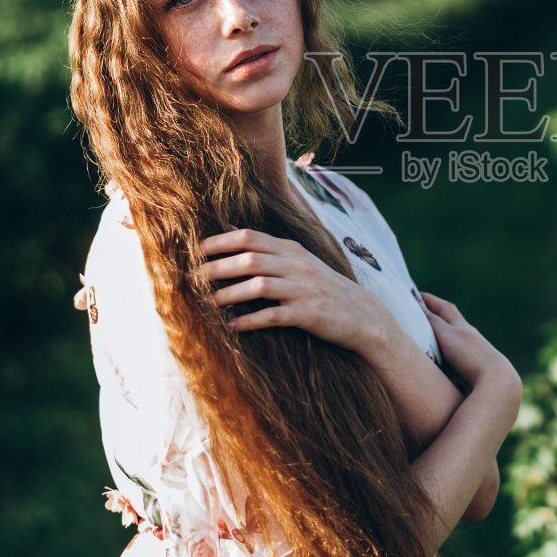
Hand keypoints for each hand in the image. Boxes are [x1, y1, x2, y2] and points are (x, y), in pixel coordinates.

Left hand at [194, 229, 394, 357]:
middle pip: (250, 259)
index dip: (220, 242)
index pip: (250, 237)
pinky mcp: (309, 314)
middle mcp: (297, 265)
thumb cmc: (325, 288)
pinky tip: (233, 326)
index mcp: (292, 250)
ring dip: (229, 293)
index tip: (195, 250)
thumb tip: (234, 231)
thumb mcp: (301, 262)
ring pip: (259, 285)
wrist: (364, 316)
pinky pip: (273, 316)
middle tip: (192, 277)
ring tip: (209, 302)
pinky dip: (250, 321)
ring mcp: (304, 289)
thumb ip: (270, 249)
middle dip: (217, 267)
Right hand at [419, 292, 517, 393]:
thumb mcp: (447, 334)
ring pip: (454, 338)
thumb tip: (420, 308)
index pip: (444, 307)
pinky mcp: (472, 368)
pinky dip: (445, 352)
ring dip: (441, 334)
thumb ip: (433, 321)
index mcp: (461, 325)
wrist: (495, 379)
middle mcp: (468, 336)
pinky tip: (440, 361)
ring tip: (426, 336)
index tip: (415, 294)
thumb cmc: (470, 354)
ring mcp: (472, 352)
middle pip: (451, 320)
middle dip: (436, 313)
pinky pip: (454, 355)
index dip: (430, 300)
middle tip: (420, 310)